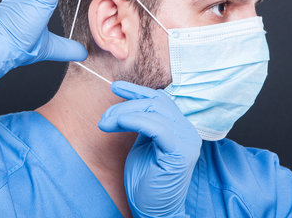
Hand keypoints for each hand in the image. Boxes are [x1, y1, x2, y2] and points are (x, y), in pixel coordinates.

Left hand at [99, 81, 201, 217]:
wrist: (154, 211)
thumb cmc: (146, 182)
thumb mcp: (142, 145)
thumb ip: (142, 125)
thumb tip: (127, 104)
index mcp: (179, 128)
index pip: (161, 99)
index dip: (137, 91)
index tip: (115, 87)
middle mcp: (187, 131)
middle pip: (155, 102)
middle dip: (125, 105)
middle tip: (104, 119)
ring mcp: (186, 140)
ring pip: (153, 110)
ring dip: (123, 113)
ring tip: (105, 124)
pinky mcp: (180, 152)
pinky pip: (156, 126)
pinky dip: (134, 120)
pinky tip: (118, 123)